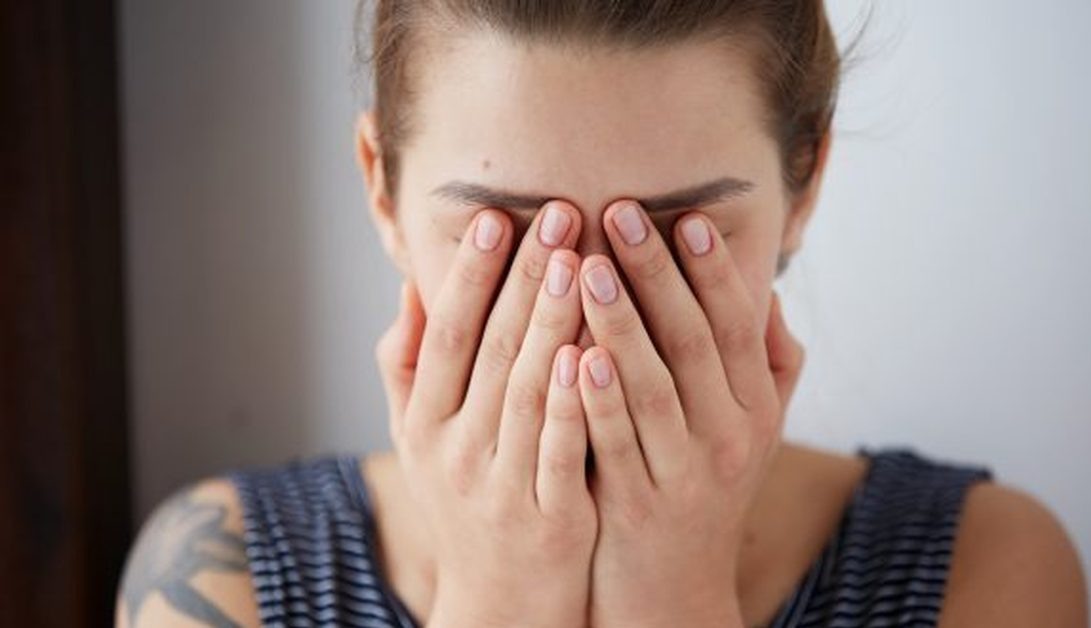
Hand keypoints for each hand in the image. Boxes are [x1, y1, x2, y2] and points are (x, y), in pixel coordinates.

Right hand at [374, 201, 596, 627]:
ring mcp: (498, 484)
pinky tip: (587, 355)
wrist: (499, 602)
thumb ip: (410, 365)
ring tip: (578, 261)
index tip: (497, 217)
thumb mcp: (417, 439)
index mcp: (424, 422)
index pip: (446, 334)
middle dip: (524, 278)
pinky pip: (557, 452)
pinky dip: (568, 404)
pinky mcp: (547, 517)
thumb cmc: (464, 502)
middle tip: (558, 213)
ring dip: (549, 324)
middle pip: (489, 350)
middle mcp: (452, 449)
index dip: (470, 275)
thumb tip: (411, 285)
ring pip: (524, 392)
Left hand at [574, 200, 805, 627]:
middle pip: (693, 343)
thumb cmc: (707, 487)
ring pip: (653, 388)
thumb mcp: (754, 429)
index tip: (686, 215)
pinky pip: (616, 445)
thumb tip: (769, 293)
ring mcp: (683, 473)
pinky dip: (598, 401)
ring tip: (586, 267)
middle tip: (619, 211)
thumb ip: (767, 364)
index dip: (714, 270)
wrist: (675, 588)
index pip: (736, 325)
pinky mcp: (636, 505)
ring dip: (620, 324)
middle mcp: (728, 436)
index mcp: (755, 407)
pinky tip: (575, 356)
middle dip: (656, 274)